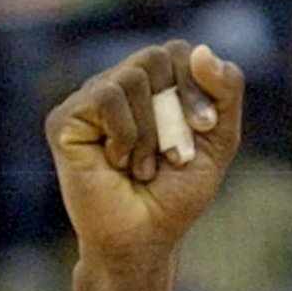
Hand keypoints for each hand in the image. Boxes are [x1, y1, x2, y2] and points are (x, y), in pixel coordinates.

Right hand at [46, 39, 242, 268]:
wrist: (142, 240)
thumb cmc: (175, 196)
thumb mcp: (217, 143)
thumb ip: (225, 95)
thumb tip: (202, 50)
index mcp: (151, 88)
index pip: (177, 53)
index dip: (197, 85)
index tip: (205, 127)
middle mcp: (117, 85)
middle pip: (157, 57)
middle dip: (177, 109)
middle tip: (175, 155)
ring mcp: (89, 99)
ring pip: (133, 78)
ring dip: (152, 133)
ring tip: (143, 168)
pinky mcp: (66, 117)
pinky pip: (107, 96)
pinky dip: (127, 135)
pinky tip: (119, 163)